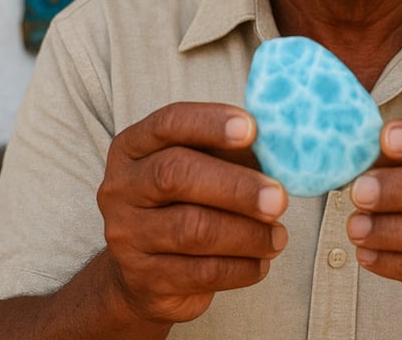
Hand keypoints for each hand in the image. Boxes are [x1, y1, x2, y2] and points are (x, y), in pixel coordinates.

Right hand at [96, 102, 288, 326]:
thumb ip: (231, 152)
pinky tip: (261, 262)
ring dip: (247, 233)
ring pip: (192, 229)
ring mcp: (127, 235)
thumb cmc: (185, 205)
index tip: (253, 129)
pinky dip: (242, 267)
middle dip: (236, 186)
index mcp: (133, 148)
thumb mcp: (201, 168)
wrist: (145, 276)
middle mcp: (122, 188)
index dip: (210, 122)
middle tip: (280, 198)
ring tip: (277, 236)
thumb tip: (280, 143)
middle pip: (174, 176)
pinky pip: (202, 272)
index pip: (168, 123)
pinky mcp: (145, 279)